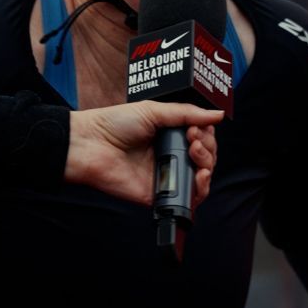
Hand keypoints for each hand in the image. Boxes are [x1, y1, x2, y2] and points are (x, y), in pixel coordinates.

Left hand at [65, 102, 220, 206]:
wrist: (90, 144)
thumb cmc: (114, 124)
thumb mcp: (153, 110)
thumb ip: (186, 113)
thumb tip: (217, 115)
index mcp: (169, 135)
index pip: (201, 138)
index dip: (206, 134)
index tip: (198, 128)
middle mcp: (170, 155)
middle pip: (205, 157)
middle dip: (208, 148)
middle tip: (193, 139)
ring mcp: (165, 175)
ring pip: (201, 177)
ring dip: (208, 164)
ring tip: (195, 152)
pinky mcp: (159, 194)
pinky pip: (187, 197)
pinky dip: (200, 189)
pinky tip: (199, 175)